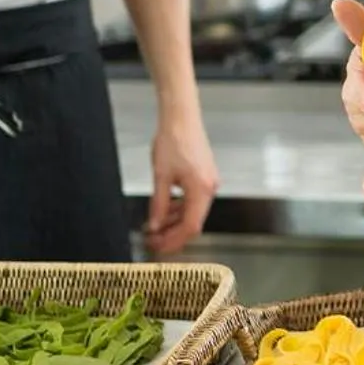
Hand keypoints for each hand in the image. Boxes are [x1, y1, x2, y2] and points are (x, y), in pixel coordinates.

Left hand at [144, 110, 218, 255]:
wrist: (181, 117)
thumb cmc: (173, 140)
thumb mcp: (160, 176)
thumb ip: (159, 205)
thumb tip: (155, 225)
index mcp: (201, 190)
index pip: (190, 227)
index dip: (174, 241)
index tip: (158, 247)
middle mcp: (210, 188)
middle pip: (194, 222)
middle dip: (173, 233)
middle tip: (153, 240)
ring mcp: (209, 182)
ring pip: (194, 211)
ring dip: (175, 222)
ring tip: (156, 227)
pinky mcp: (205, 176)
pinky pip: (194, 200)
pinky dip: (180, 208)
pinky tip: (166, 210)